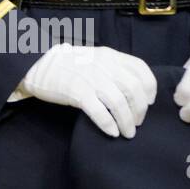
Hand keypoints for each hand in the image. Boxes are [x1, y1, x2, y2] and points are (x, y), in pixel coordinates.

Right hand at [16, 43, 156, 137]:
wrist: (39, 64)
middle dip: (140, 110)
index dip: (150, 88)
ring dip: (127, 121)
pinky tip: (112, 132)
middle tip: (138, 122)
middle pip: (134, 89)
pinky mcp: (76, 92)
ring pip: (119, 103)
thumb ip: (114, 68)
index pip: (140, 69)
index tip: (150, 102)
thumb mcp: (95, 58)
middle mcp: (103, 66)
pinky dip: (109, 124)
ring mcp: (90, 79)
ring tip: (127, 132)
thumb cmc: (69, 64)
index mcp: (110, 55)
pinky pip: (99, 112)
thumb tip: (136, 89)